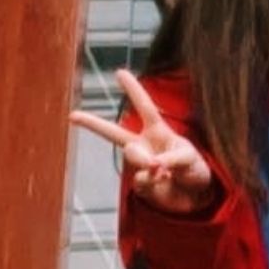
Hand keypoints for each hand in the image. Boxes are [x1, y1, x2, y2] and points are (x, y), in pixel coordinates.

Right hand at [70, 69, 214, 214]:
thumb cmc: (195, 169)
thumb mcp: (190, 158)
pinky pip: (139, 180)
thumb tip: (151, 167)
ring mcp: (139, 165)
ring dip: (147, 161)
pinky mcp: (139, 184)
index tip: (119, 72)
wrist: (195, 197)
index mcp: (158, 131)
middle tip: (72, 115)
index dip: (133, 90)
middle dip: (92, 123)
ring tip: (164, 171)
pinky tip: (163, 182)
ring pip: (131, 156)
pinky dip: (153, 182)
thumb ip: (170, 159)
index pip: (145, 106)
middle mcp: (144, 145)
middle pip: (114, 133)